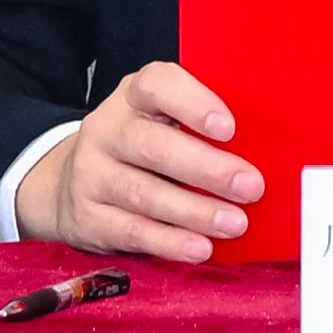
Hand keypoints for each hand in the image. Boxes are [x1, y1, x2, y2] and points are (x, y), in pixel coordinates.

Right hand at [18, 62, 259, 263]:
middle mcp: (106, 130)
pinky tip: (199, 247)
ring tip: (234, 223)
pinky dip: (169, 242)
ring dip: (195, 212)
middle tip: (250, 186)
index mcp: (132, 96)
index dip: (193, 103)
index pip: (156, 85)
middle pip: (153, 146)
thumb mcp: (159, 120)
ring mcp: (91, 174)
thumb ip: (198, 125)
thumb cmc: (138, 146)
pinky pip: (131, 231)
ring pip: (144, 193)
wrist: (70, 182)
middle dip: (207, 169)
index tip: (229, 128)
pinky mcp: (88, 217)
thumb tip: (263, 147)